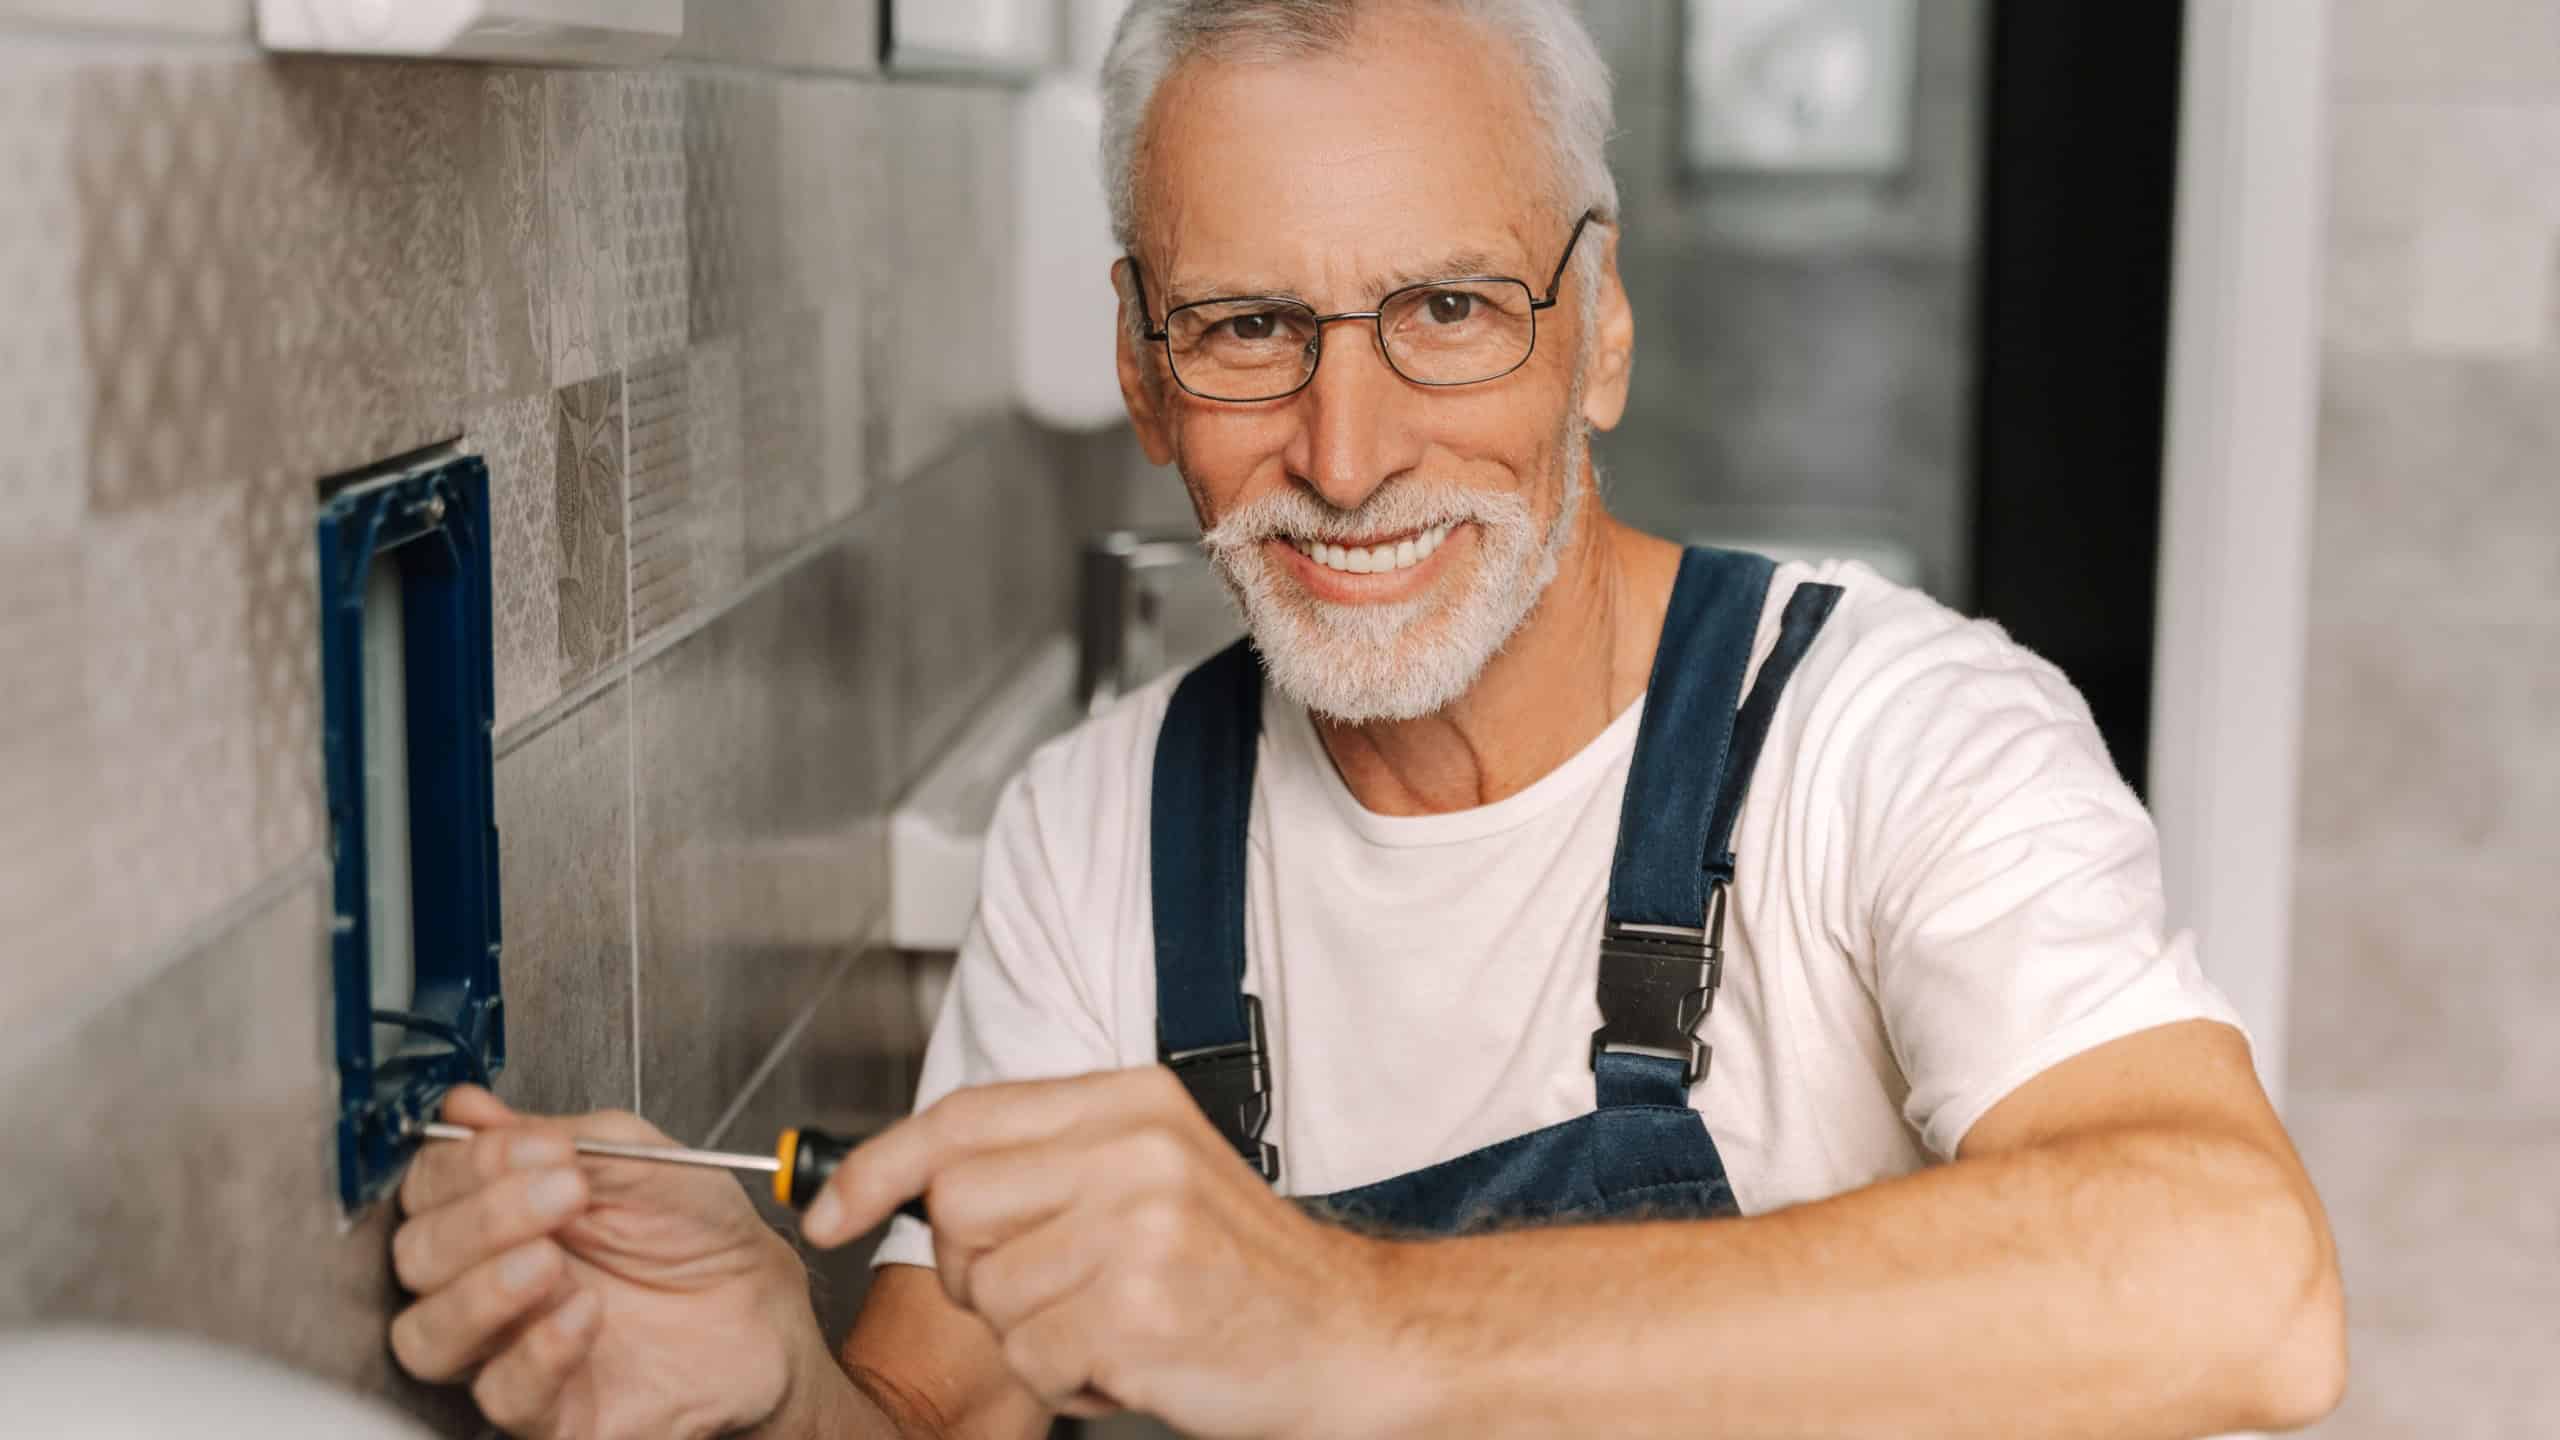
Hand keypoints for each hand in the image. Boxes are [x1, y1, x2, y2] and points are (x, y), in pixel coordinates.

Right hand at [388, 1087, 829, 1438]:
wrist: (760, 1305)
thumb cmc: (697, 1232)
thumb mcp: (637, 1158)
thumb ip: (554, 1135)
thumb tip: (467, 1109)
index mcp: (498, 1208)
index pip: (429, 1185)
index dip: (469, 1162)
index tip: (541, 1148)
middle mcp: (487, 1278)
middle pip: (416, 1257)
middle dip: (481, 1219)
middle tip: (559, 1194)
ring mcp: (508, 1347)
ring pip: (427, 1337)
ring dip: (483, 1290)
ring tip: (551, 1260)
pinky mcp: (546, 1410)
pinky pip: (504, 1394)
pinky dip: (538, 1350)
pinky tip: (584, 1313)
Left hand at [805, 1068, 1411, 1439]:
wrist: (1352, 1336)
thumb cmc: (1243, 1272)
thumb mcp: (1154, 1175)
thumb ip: (1050, 1161)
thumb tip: (914, 1181)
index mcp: (1130, 1101)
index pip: (962, 1116)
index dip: (876, 1167)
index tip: (828, 1211)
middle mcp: (1134, 1148)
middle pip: (959, 1204)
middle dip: (981, 1270)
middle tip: (1057, 1291)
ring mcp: (1139, 1224)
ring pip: (991, 1292)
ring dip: (1034, 1334)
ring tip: (1112, 1325)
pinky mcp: (1140, 1306)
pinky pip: (1032, 1357)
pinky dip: (1066, 1380)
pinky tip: (1132, 1360)